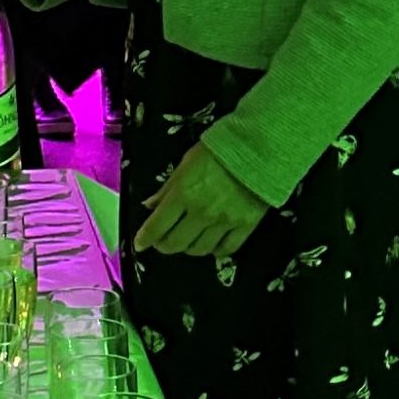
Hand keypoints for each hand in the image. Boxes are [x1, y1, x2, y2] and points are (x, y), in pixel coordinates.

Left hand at [133, 140, 267, 258]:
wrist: (258, 147)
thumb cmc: (218, 149)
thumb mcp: (186, 163)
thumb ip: (167, 188)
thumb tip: (149, 206)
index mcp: (183, 194)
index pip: (157, 226)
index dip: (145, 239)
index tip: (140, 244)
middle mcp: (201, 213)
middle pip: (175, 243)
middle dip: (164, 245)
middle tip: (163, 241)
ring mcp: (224, 222)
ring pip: (199, 249)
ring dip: (188, 248)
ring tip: (187, 240)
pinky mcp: (245, 226)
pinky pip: (226, 249)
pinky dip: (215, 250)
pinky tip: (211, 245)